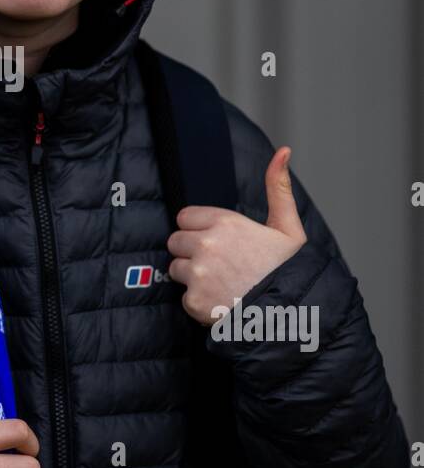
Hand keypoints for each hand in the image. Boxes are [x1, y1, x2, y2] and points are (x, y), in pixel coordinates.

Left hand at [166, 146, 306, 327]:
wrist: (292, 315)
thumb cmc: (290, 272)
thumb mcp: (288, 227)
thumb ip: (278, 187)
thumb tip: (283, 152)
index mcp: (225, 223)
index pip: (185, 217)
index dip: (199, 230)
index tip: (217, 242)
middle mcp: (207, 245)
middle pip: (175, 241)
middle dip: (191, 252)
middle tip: (219, 265)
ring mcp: (198, 273)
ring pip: (176, 269)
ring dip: (192, 277)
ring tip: (222, 283)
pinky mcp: (194, 300)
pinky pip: (184, 297)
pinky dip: (199, 302)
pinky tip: (222, 301)